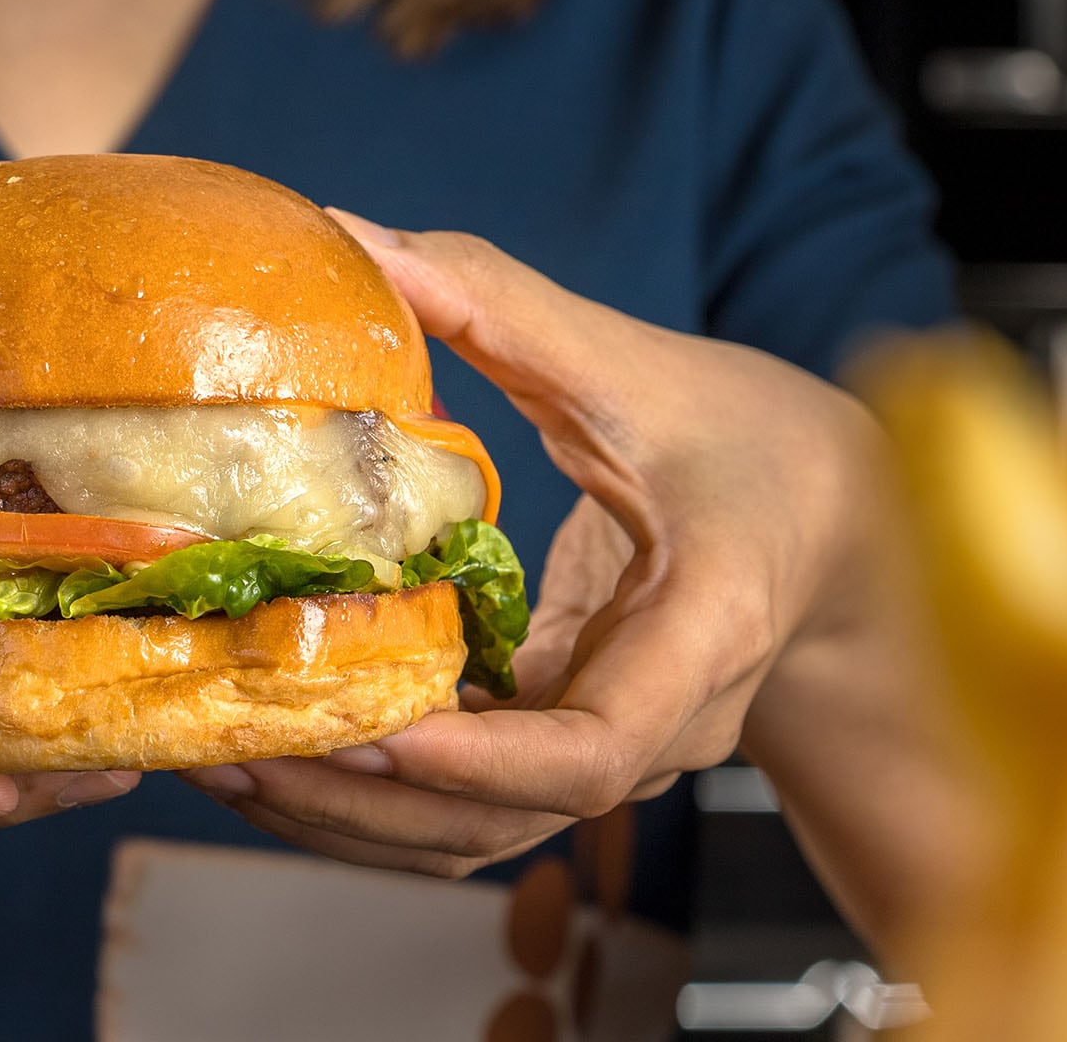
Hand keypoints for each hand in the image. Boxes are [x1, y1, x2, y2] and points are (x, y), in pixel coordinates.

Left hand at [180, 213, 887, 877]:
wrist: (845, 523)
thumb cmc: (757, 442)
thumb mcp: (638, 364)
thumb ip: (502, 305)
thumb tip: (352, 234)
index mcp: (703, 634)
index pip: (595, 755)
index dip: (476, 765)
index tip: (366, 734)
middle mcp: (657, 723)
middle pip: (504, 819)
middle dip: (362, 806)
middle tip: (228, 754)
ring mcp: (610, 746)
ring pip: (475, 832)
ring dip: (349, 815)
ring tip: (221, 761)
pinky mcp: (565, 740)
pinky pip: (468, 799)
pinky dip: (374, 788)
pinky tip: (281, 740)